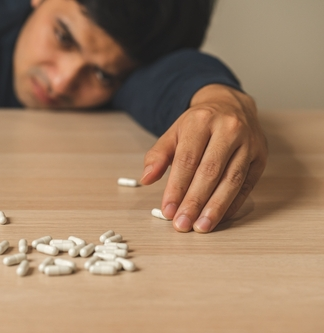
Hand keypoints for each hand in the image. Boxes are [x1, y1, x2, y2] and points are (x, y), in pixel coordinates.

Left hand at [140, 84, 267, 232]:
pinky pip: (247, 185)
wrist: (230, 106)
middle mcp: (228, 129)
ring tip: (201, 227)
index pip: (187, 160)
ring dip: (215, 207)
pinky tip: (219, 218)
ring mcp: (249, 143)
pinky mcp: (260, 157)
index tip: (168, 210)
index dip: (177, 188)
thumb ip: (158, 155)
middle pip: (210, 172)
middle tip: (183, 223)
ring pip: (232, 180)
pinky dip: (232, 204)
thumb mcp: (174, 133)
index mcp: (201, 121)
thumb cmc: (199, 124)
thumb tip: (146, 179)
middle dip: (195, 202)